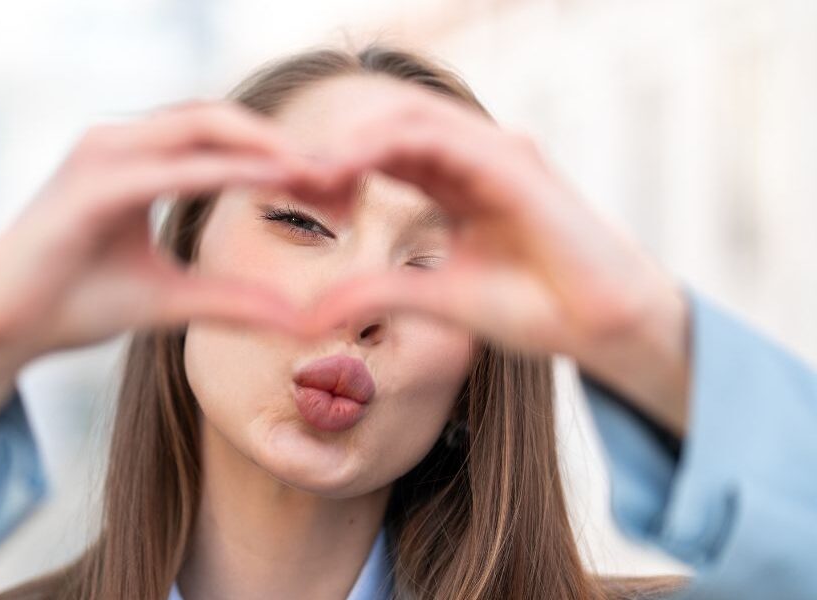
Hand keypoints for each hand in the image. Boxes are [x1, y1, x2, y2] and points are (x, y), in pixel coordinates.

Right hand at [0, 102, 330, 488]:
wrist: (0, 327)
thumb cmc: (72, 303)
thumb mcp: (169, 298)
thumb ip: (231, 300)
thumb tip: (299, 318)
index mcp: (138, 160)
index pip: (225, 142)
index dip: (283, 157)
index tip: (340, 189)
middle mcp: (121, 142)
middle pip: (221, 121)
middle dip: (285, 143)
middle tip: (346, 174)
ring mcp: (102, 154)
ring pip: (200, 126)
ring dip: (264, 144)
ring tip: (321, 170)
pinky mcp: (90, 182)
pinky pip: (171, 166)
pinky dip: (224, 169)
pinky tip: (272, 180)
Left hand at [306, 80, 691, 432]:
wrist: (605, 327)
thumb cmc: (534, 309)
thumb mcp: (436, 299)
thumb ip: (376, 294)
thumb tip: (309, 314)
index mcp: (454, 179)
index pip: (379, 152)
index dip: (331, 165)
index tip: (289, 193)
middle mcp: (472, 155)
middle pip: (384, 125)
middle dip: (332, 145)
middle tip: (284, 176)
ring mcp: (494, 151)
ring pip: (403, 118)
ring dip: (348, 140)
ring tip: (305, 173)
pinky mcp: (512, 161)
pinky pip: (436, 135)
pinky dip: (383, 144)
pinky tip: (345, 170)